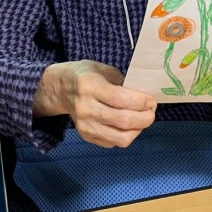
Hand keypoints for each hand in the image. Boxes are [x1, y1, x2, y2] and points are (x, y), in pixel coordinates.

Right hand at [34, 60, 156, 147]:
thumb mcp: (102, 69)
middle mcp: (85, 108)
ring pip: (120, 138)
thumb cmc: (85, 75)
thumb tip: (143, 97)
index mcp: (89, 86)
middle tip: (151, 111)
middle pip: (123, 121)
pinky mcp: (86, 136)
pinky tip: (129, 125)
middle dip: (145, 117)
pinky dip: (126, 135)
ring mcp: (85, 125)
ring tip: (142, 119)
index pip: (121, 99)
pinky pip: (113, 143)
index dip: (141, 101)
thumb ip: (122, 82)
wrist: (60, 89)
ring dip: (138, 130)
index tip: (151, 99)